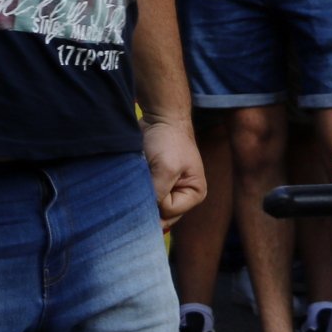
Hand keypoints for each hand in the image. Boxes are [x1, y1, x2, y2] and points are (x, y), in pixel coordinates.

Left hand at [143, 117, 206, 231]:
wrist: (160, 116)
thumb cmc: (168, 139)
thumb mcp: (166, 169)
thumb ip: (158, 194)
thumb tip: (141, 215)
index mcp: (195, 193)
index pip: (169, 212)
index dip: (156, 199)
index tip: (152, 179)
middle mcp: (184, 195)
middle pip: (161, 214)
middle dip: (148, 202)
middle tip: (141, 184)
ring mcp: (170, 189)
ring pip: (152, 205)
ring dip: (142, 195)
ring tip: (140, 178)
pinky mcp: (157, 182)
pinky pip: (146, 195)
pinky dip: (138, 189)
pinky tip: (135, 178)